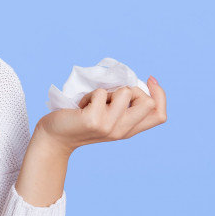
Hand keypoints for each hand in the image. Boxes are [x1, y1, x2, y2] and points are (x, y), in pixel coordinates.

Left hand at [36, 77, 167, 154]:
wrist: (54, 137)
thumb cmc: (79, 121)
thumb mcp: (106, 116)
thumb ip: (123, 106)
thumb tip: (137, 82)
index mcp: (128, 130)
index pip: (160, 115)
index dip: (160, 94)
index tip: (149, 79)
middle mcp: (121, 131)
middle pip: (147, 102)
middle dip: (132, 89)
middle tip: (111, 95)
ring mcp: (108, 127)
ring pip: (125, 92)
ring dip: (108, 90)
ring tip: (93, 101)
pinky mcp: (93, 121)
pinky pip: (101, 92)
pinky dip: (91, 94)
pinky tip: (81, 106)